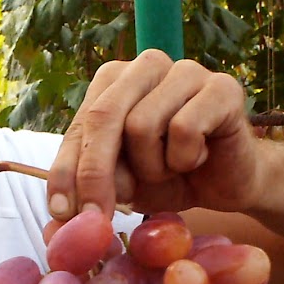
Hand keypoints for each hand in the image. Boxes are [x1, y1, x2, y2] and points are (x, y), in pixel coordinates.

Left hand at [48, 50, 262, 219]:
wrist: (226, 183)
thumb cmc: (168, 177)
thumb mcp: (119, 184)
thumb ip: (88, 187)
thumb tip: (57, 214)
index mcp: (113, 80)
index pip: (78, 126)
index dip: (64, 172)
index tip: (59, 213)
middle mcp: (145, 66)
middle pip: (103, 118)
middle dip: (95, 174)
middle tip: (97, 217)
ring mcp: (185, 70)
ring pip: (142, 125)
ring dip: (151, 167)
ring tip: (170, 169)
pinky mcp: (221, 87)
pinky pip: (185, 129)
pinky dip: (184, 159)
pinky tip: (197, 158)